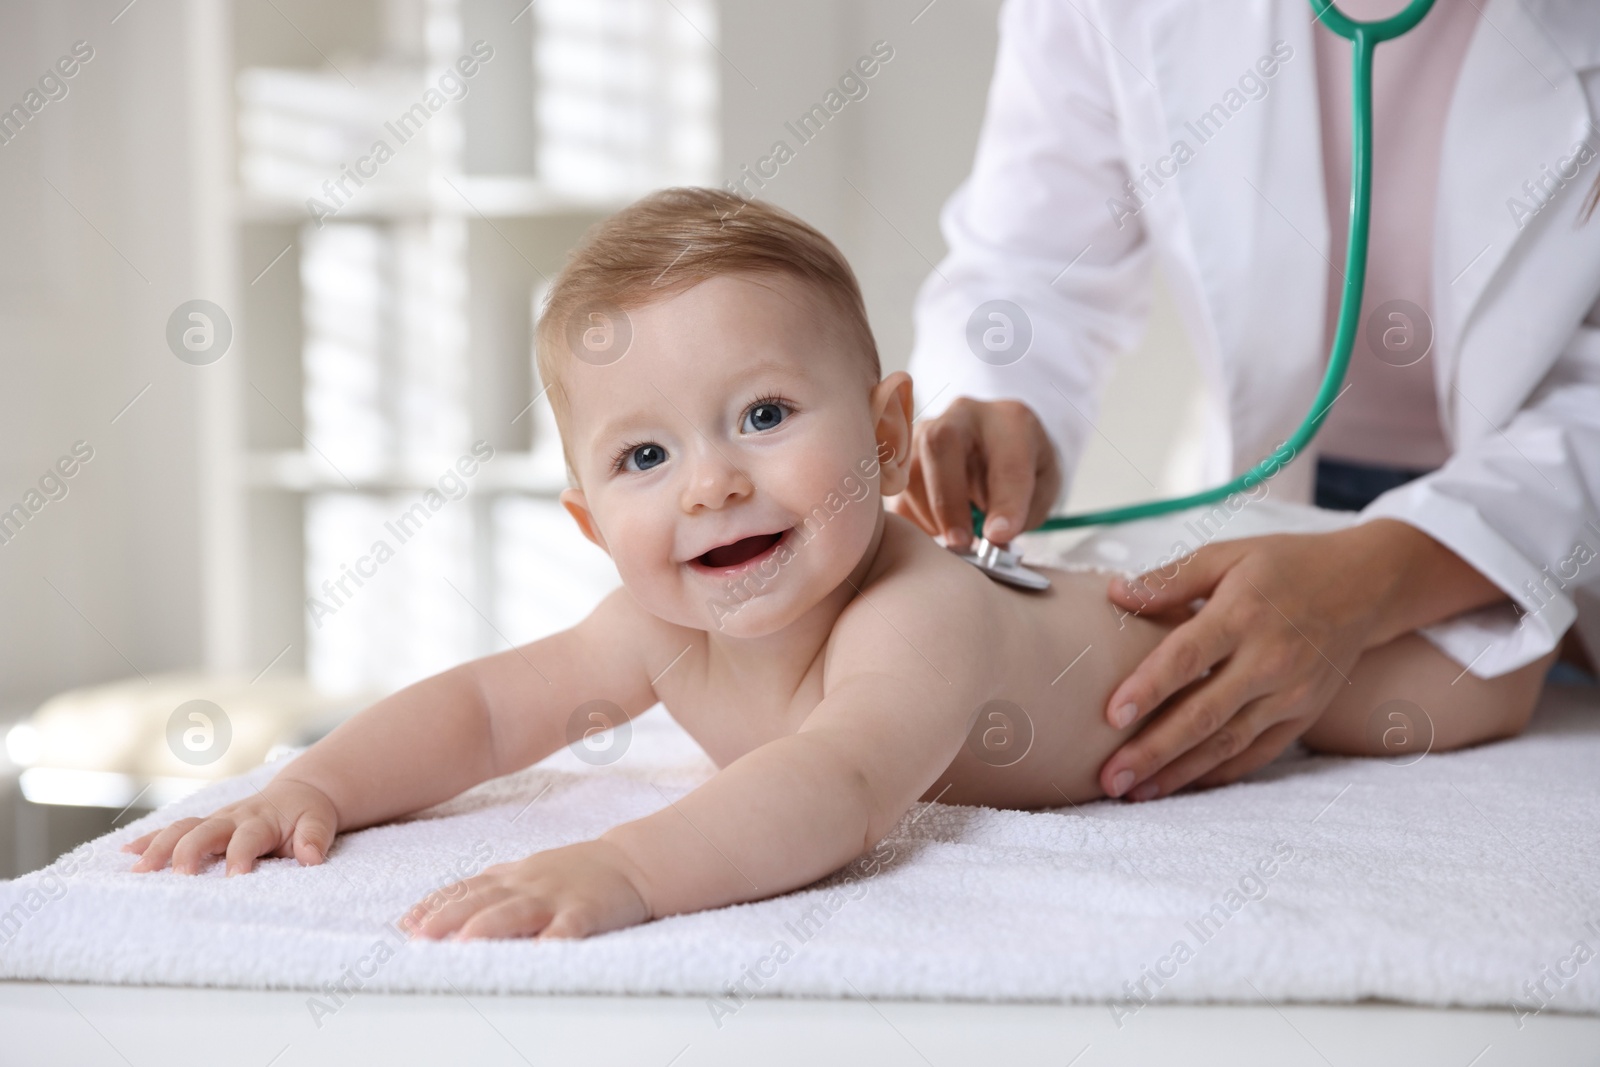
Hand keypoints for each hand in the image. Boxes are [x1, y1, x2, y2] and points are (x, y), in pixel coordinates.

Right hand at [122, 778, 338, 875]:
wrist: (298, 794)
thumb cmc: (307, 814)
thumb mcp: (319, 822)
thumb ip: (315, 838)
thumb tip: (312, 857)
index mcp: (261, 820)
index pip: (247, 838)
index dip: (240, 856)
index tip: (235, 878)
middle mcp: (232, 818)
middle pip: (204, 831)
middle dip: (189, 852)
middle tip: (178, 876)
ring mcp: (214, 821)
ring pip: (181, 829)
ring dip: (158, 847)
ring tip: (138, 869)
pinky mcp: (202, 826)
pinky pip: (172, 830)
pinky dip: (149, 840)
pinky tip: (127, 854)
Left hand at [403, 840, 651, 940]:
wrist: (630, 861)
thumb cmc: (573, 871)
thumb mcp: (526, 872)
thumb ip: (487, 888)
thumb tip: (437, 907)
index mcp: (512, 877)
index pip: (466, 890)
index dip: (436, 906)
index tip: (406, 925)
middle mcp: (528, 884)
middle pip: (483, 900)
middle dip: (449, 918)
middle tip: (420, 938)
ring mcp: (557, 897)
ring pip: (518, 911)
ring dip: (489, 926)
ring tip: (464, 944)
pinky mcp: (587, 911)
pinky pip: (569, 927)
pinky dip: (554, 939)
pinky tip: (541, 953)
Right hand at [887, 397, 1061, 549]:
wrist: (996, 448)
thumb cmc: (1024, 470)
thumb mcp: (1042, 489)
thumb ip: (1023, 512)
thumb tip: (990, 539)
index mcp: (1011, 420)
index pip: (1007, 460)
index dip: (1005, 501)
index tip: (999, 536)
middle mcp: (963, 415)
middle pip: (940, 444)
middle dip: (948, 500)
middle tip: (961, 543)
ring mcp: (925, 431)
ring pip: (912, 471)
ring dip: (932, 515)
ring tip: (958, 536)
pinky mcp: (901, 454)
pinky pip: (895, 493)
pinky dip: (915, 519)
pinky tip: (939, 527)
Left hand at [1097, 527, 1381, 800]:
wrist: (1365, 585)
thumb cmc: (1283, 566)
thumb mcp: (1228, 555)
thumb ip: (1171, 578)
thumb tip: (1115, 593)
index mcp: (1242, 614)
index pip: (1187, 657)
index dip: (1149, 687)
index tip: (1110, 716)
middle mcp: (1269, 660)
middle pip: (1203, 714)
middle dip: (1154, 751)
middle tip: (1110, 779)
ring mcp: (1290, 694)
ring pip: (1227, 743)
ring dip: (1179, 773)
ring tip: (1135, 793)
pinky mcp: (1303, 715)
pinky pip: (1256, 754)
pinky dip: (1218, 774)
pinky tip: (1180, 787)